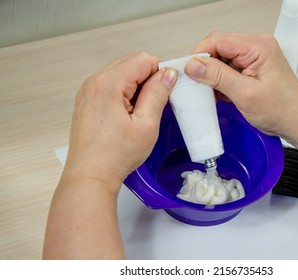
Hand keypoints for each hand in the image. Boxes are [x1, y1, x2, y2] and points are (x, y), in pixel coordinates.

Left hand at [63, 52, 177, 191]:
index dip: (159, 73)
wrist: (90, 175)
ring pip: (122, 74)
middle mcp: (94, 82)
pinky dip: (124, 95)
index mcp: (108, 84)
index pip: (143, 59)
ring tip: (137, 114)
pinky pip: (111, 85)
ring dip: (135, 88)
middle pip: (131, 63)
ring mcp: (88, 91)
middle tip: (151, 106)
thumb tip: (168, 74)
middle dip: (147, 80)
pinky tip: (126, 116)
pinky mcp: (87, 100)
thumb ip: (158, 94)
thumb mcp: (146, 125)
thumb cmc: (114, 156)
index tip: (164, 92)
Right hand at [184, 32, 297, 142]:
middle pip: (217, 48)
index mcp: (258, 46)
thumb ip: (218, 77)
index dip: (200, 55)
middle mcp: (255, 47)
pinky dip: (219, 82)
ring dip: (212, 77)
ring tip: (214, 94)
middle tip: (200, 86)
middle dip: (206, 67)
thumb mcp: (245, 94)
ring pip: (220, 60)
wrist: (296, 121)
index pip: (218, 40)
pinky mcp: (250, 68)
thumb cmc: (282, 109)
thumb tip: (194, 65)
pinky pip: (226, 69)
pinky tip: (221, 95)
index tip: (190, 72)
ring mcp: (252, 58)